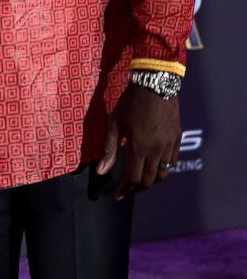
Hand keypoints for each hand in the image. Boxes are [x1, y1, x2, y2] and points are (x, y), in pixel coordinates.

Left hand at [96, 84, 181, 199]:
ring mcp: (169, 145)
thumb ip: (109, 149)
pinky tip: (154, 166)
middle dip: (136, 187)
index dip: (125, 189)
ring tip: (140, 179)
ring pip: (163, 174)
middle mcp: (157, 150)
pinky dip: (163, 169)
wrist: (155, 84)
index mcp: (139, 147)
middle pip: (149, 180)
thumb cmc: (130, 103)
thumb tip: (101, 172)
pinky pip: (172, 162)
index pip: (133, 178)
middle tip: (127, 188)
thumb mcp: (114, 124)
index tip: (117, 195)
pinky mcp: (178, 139)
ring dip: (151, 180)